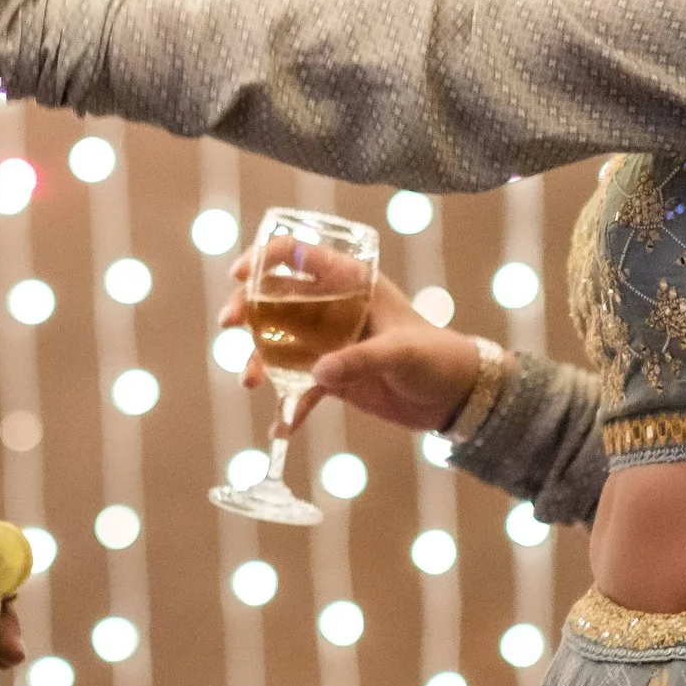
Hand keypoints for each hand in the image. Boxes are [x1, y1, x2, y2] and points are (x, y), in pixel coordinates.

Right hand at [218, 256, 481, 435]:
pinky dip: (288, 406)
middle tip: (229, 326)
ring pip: (279, 342)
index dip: (264, 258)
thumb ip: (359, 360)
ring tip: (249, 381)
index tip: (239, 275)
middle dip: (247, 309)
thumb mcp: (401, 352)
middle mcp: (333, 307)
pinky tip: (280, 430)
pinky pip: (298, 387)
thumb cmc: (436, 357)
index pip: (299, 255)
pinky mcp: (331, 375)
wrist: (455, 397)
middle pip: (276, 298)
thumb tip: (316, 374)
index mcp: (351, 282)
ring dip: (258, 359)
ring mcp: (328, 342)